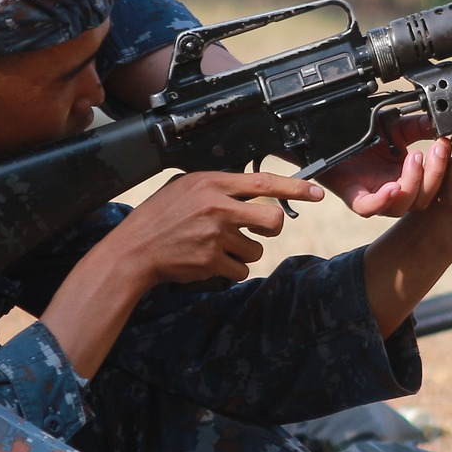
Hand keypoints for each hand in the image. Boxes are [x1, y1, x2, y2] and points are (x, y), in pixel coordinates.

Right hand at [103, 170, 325, 288]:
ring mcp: (215, 235)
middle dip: (271, 230)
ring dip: (244, 253)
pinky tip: (210, 262)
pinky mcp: (211, 261)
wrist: (134, 250)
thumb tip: (251, 189)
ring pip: (257, 249)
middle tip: (258, 231)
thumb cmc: (159, 217)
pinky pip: (241, 269)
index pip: (263, 181)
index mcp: (212, 183)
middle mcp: (217, 207)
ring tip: (217, 248)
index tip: (316, 191)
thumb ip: (218, 186)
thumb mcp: (185, 187)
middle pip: (272, 219)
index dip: (295, 186)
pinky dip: (231, 270)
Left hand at [318, 114, 447, 216]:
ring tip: (414, 157)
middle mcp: (392, 191)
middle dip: (434, 175)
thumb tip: (443, 124)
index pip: (433, 185)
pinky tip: (392, 186)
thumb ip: (421, 126)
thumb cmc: (362, 134)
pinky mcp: (353, 196)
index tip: (445, 142)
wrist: (329, 132)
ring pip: (401, 206)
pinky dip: (383, 200)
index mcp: (405, 177)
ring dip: (413, 183)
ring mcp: (373, 195)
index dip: (442, 168)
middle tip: (435, 149)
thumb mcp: (396, 126)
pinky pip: (370, 208)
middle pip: (422, 200)